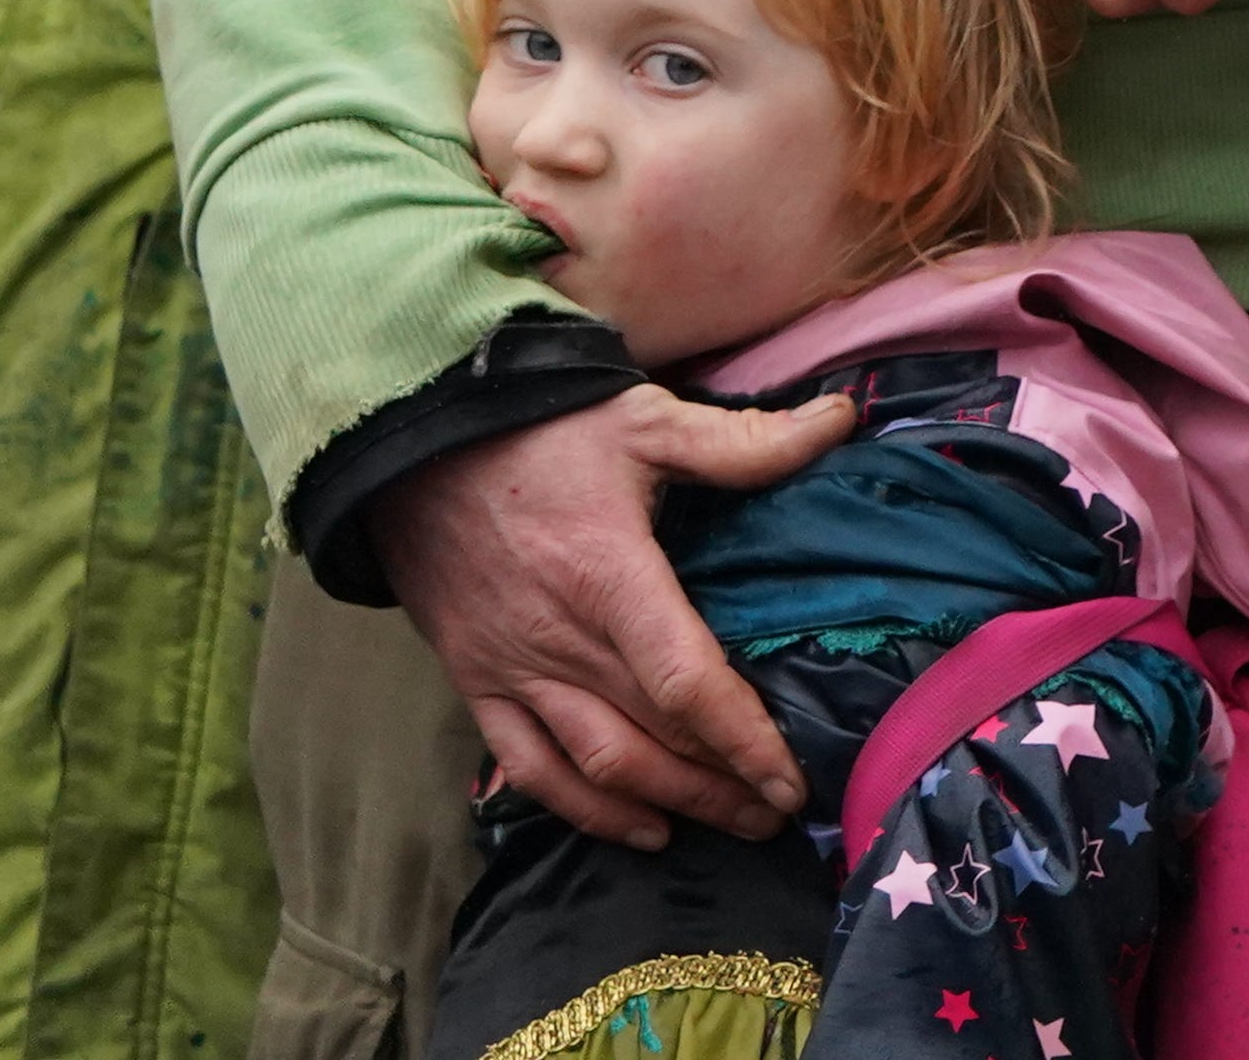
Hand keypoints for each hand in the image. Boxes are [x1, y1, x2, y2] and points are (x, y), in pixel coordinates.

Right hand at [379, 386, 855, 846]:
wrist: (409, 447)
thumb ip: (742, 440)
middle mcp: (558, 640)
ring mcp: (511, 670)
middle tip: (781, 813)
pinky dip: (583, 809)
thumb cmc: (538, 430)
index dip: (743, 738)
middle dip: (722, 784)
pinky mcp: (475, 684)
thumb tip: (839, 420)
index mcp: (608, 577)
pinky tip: (637, 828)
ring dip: (667, 804)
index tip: (793, 780)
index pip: (686, 682)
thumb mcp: (644, 420)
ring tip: (730, 825)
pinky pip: (527, 768)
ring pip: (596, 766)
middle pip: (652, 738)